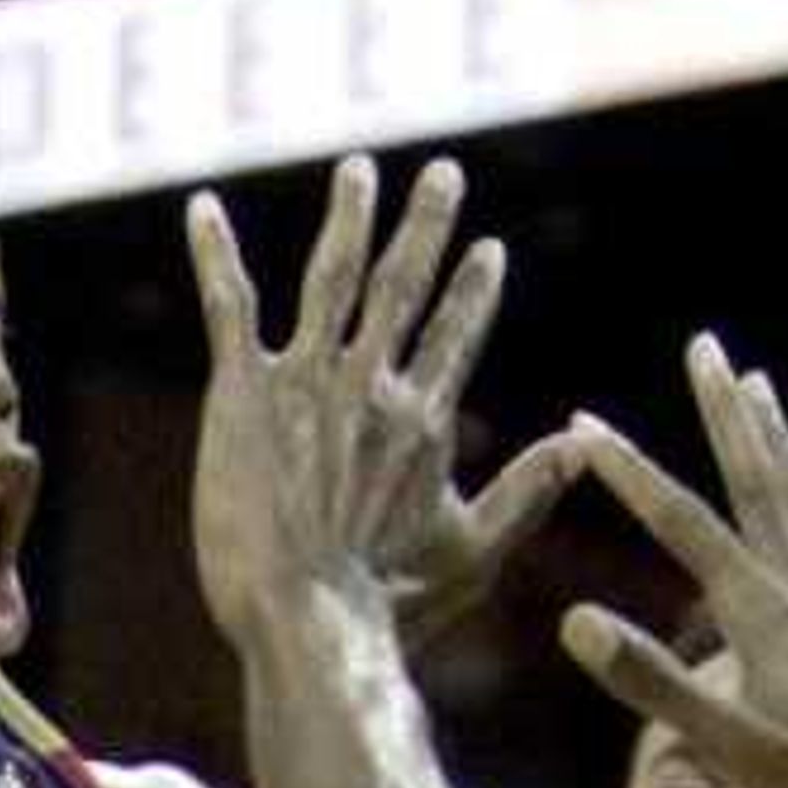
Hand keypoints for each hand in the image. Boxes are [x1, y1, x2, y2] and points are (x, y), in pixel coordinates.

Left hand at [185, 153, 563, 653]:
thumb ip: (527, 493)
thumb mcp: (474, 554)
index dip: (473, 293)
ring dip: (348, 218)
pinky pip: (230, 304)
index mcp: (422, 423)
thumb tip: (584, 444)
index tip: (488, 252)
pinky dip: (217, 253)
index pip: (455, 338)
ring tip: (359, 171)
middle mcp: (370, 385)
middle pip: (404, 287)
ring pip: (331, 277)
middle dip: (427, 227)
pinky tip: (203, 209)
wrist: (307, 616)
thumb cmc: (389, 606)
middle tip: (444, 174)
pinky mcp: (244, 391)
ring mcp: (307, 380)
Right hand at [561, 341, 787, 787]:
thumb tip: (576, 623)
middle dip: (724, 411)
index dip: (631, 473)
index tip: (587, 422)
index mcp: (763, 615)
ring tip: (760, 387)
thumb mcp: (730, 750)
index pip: (684, 525)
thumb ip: (652, 684)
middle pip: (757, 480)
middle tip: (704, 344)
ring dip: (775, 441)